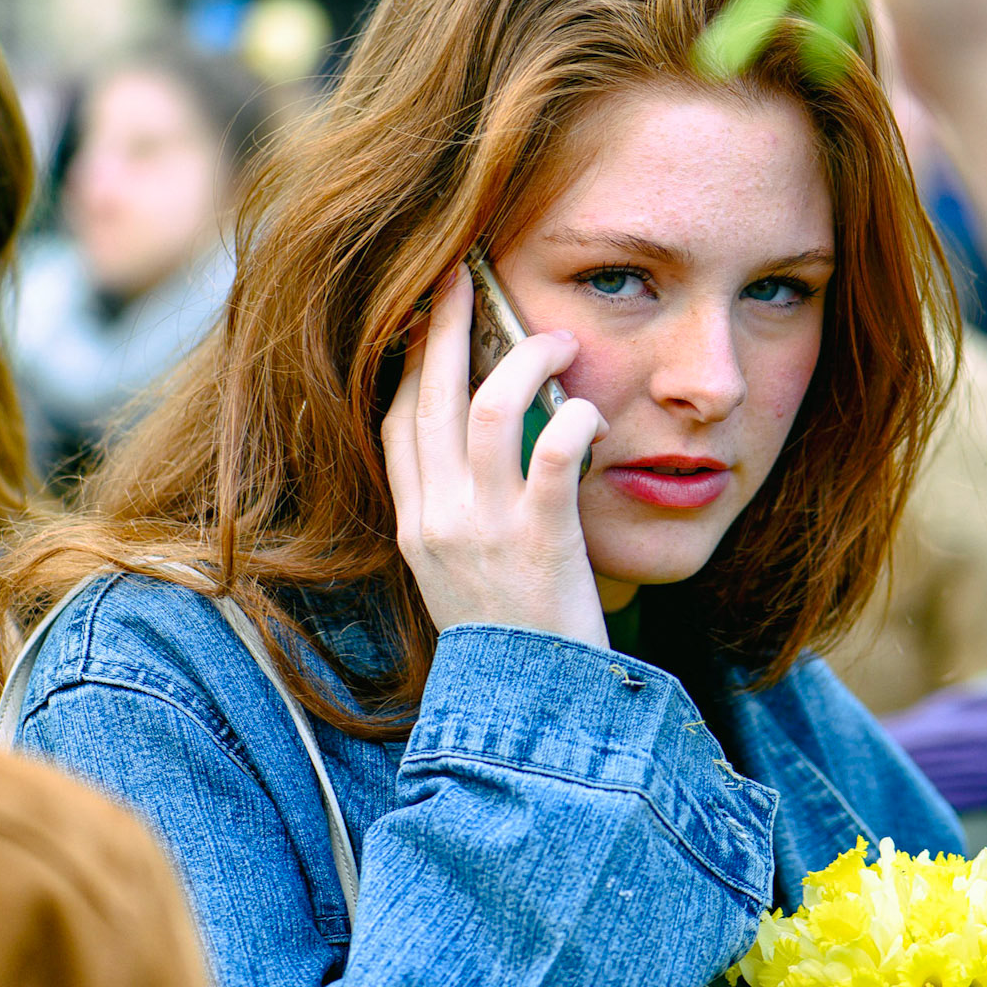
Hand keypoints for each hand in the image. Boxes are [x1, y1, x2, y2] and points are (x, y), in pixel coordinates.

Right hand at [381, 266, 608, 644]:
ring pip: (484, 408)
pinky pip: (551, 455)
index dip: (407, 361)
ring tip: (559, 341)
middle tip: (464, 273)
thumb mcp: (459, 573)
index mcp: (414, 524)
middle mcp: (436, 518)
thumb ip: (459, 511)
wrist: (527, 713)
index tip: (423, 316)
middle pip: (427, 395)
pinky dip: (572, 419)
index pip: (396, 421)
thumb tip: (482, 447)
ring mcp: (483, 528)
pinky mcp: (539, 540)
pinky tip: (591, 413)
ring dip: (524, 360)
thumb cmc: (508, 638)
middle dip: (443, 325)